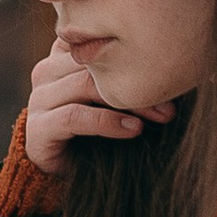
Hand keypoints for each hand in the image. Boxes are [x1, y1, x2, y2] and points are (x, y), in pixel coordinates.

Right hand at [23, 38, 176, 174]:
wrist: (68, 176)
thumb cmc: (101, 131)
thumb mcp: (116, 97)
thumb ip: (128, 75)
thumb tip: (178, 65)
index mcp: (64, 55)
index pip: (96, 39)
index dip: (133, 52)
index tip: (169, 68)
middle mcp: (47, 71)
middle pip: (94, 64)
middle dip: (136, 81)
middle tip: (171, 102)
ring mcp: (39, 98)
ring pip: (84, 86)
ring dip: (128, 102)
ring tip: (160, 116)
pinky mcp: (38, 128)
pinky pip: (73, 116)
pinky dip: (107, 122)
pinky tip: (133, 129)